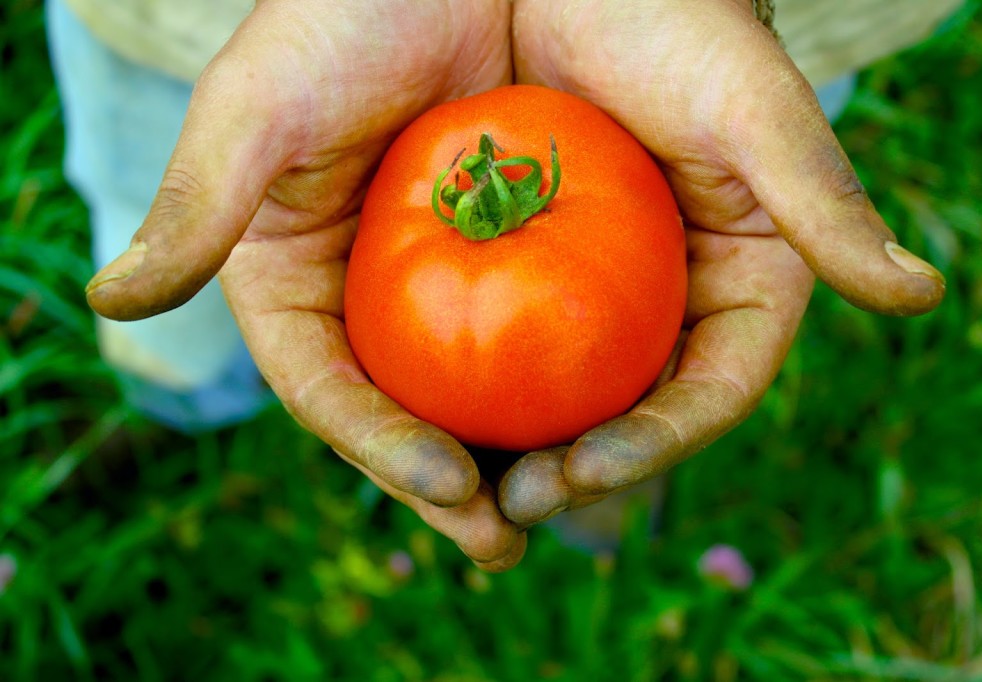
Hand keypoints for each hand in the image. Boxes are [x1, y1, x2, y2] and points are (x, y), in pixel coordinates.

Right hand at [84, 0, 525, 570]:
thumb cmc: (341, 16)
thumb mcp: (261, 107)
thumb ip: (199, 202)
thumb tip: (110, 299)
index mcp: (293, 282)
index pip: (326, 388)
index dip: (377, 446)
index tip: (446, 483)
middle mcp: (366, 299)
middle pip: (403, 413)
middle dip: (449, 488)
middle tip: (506, 540)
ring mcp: (440, 286)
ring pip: (473, 393)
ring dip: (516, 457)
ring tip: (564, 504)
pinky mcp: (513, 256)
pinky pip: (541, 334)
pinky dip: (566, 384)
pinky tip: (608, 420)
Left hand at [499, 0, 945, 525]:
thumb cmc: (675, 20)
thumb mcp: (750, 106)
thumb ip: (821, 199)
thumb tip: (921, 294)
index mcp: (736, 283)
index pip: (707, 391)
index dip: (656, 444)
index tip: (587, 470)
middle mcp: (663, 301)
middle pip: (625, 412)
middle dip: (573, 473)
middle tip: (510, 508)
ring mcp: (588, 289)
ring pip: (556, 393)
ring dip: (510, 451)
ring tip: (457, 490)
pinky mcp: (517, 263)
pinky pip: (489, 337)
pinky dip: (463, 382)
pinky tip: (421, 410)